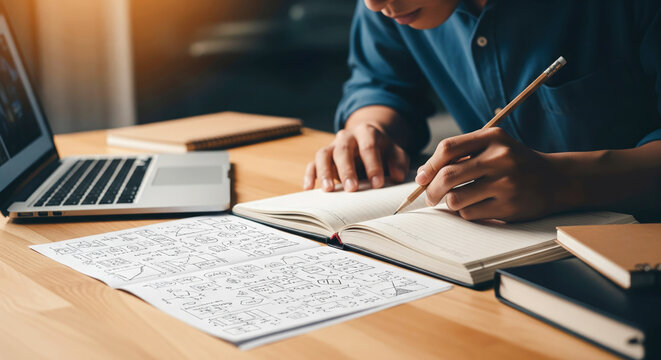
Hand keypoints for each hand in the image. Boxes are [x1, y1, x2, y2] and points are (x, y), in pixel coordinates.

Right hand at [303, 123, 408, 191]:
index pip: (369, 147)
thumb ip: (399, 163)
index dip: (373, 165)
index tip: (378, 184)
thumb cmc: (383, 151)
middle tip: (353, 189)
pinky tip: (309, 188)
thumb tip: (398, 176)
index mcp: (367, 132)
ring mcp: (332, 146)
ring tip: (329, 191)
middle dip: (347, 170)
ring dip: (325, 172)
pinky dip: (310, 175)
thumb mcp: (396, 153)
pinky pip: (312, 163)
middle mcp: (347, 136)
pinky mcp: (323, 157)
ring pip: (324, 154)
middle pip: (343, 150)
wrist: (368, 141)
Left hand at [415, 127, 561, 221]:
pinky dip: (466, 213)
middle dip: (431, 190)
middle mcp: (500, 157)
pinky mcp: (509, 206)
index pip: (448, 148)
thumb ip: (461, 155)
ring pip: (456, 199)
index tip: (421, 178)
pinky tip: (477, 207)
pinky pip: (470, 214)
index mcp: (493, 137)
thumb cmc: (514, 163)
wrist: (555, 180)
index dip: (429, 166)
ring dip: (450, 203)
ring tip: (456, 201)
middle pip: (447, 176)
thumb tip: (423, 175)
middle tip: (430, 197)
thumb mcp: (493, 147)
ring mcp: (506, 183)